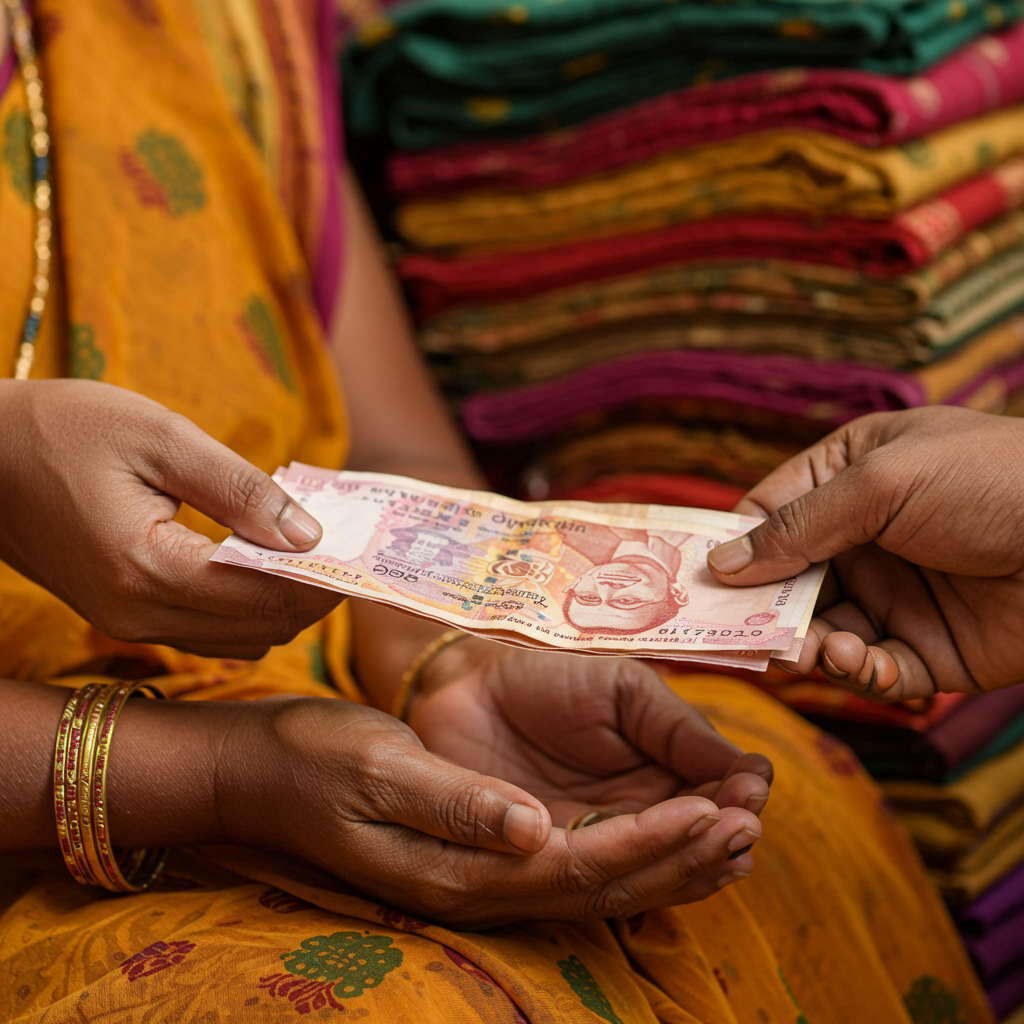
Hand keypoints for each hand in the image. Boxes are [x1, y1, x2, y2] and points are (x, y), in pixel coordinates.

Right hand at [0, 379, 340, 658]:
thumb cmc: (65, 429)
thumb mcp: (160, 437)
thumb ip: (239, 489)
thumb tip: (309, 535)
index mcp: (147, 568)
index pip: (264, 598)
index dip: (323, 581)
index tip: (365, 556)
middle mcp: (137, 613)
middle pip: (260, 628)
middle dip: (313, 595)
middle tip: (349, 552)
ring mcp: (127, 623)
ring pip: (238, 639)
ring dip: (283, 605)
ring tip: (313, 554)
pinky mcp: (124, 616)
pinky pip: (208, 633)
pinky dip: (248, 608)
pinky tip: (266, 565)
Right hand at [221, 693, 760, 927]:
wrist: (260, 771)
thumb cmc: (312, 759)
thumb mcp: (376, 768)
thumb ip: (455, 802)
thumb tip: (534, 828)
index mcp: (456, 869)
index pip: (575, 864)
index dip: (650, 841)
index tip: (714, 810)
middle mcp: (475, 887)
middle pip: (597, 885)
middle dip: (676, 856)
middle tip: (749, 822)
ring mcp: (476, 878)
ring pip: (590, 883)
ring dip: (662, 861)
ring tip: (729, 834)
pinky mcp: (477, 857)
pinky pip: (567, 866)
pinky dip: (623, 853)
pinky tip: (658, 835)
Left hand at [406, 641, 768, 902]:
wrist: (466, 684)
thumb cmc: (549, 676)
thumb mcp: (626, 692)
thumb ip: (680, 731)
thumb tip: (753, 771)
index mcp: (660, 775)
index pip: (713, 799)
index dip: (737, 799)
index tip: (752, 790)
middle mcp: (634, 817)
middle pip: (692, 843)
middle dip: (722, 837)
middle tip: (743, 826)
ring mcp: (592, 843)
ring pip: (652, 870)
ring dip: (690, 860)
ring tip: (719, 842)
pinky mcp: (545, 864)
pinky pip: (594, 880)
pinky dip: (632, 873)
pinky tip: (663, 862)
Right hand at [706, 407, 1023, 700]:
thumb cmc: (994, 482)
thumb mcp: (883, 482)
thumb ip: (798, 525)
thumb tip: (721, 563)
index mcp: (851, 477)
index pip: (768, 514)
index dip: (731, 548)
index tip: (695, 584)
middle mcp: (865, 538)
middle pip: (786, 582)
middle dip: (763, 609)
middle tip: (742, 635)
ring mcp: (895, 595)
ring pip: (820, 632)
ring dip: (809, 646)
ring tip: (814, 649)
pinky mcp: (927, 650)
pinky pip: (871, 669)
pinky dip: (858, 673)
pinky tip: (862, 662)